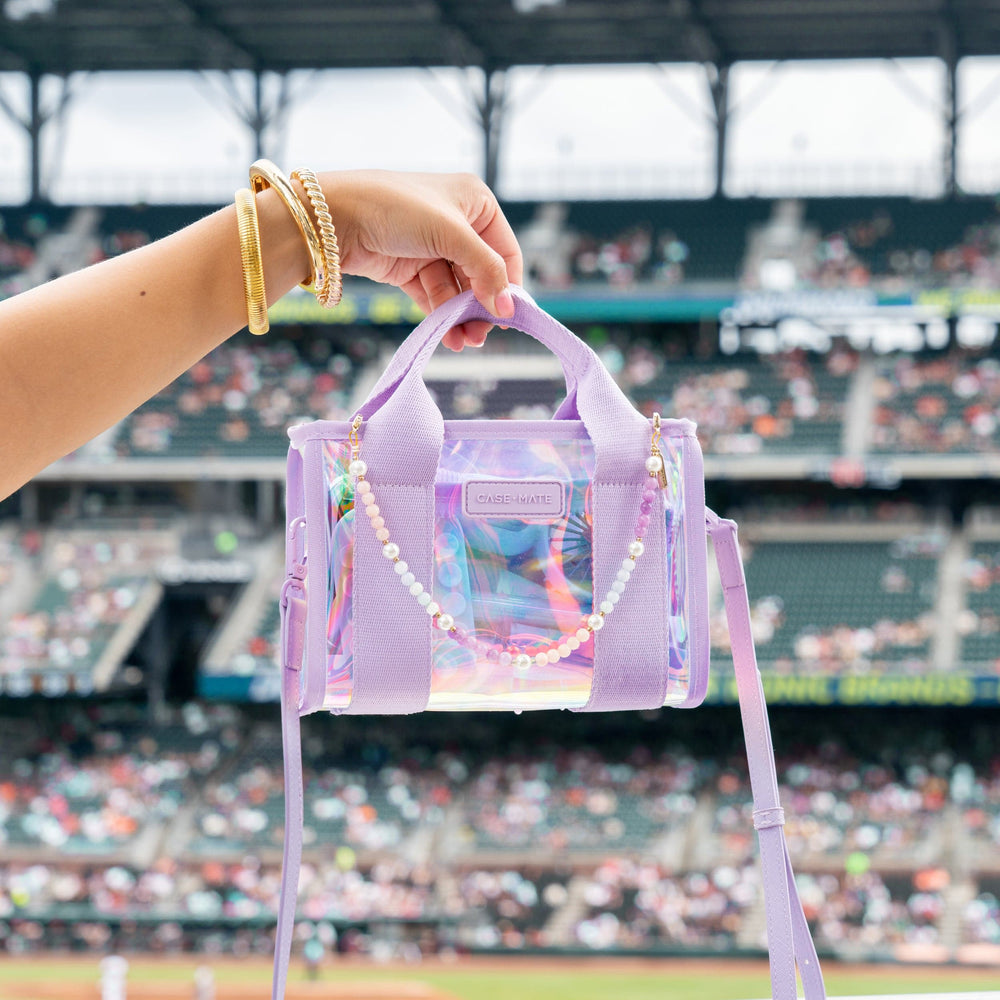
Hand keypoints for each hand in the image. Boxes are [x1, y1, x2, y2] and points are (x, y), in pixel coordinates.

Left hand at [317, 170, 521, 350]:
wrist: (336, 218)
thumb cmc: (397, 208)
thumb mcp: (452, 234)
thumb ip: (486, 270)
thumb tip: (509, 309)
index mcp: (475, 202)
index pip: (505, 250)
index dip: (509, 284)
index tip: (510, 317)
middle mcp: (457, 222)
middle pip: (481, 274)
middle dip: (482, 306)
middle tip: (483, 336)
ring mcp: (432, 246)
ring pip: (457, 289)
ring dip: (462, 316)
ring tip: (465, 342)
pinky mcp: (410, 267)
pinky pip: (435, 296)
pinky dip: (442, 316)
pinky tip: (448, 336)